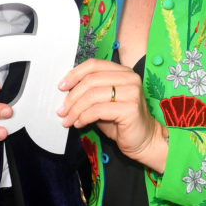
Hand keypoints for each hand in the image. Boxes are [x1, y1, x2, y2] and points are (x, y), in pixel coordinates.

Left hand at [58, 59, 168, 173]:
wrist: (144, 140)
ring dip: (75, 109)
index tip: (61, 87)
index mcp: (123, 72)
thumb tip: (65, 91)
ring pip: (92, 95)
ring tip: (67, 119)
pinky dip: (84, 117)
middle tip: (61, 110)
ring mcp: (132, 92)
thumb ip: (89, 92)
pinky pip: (98, 110)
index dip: (74, 74)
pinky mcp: (131, 108)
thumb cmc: (121, 122)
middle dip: (72, 96)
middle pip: (91, 80)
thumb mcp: (102, 102)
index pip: (94, 65)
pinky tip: (79, 124)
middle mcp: (130, 78)